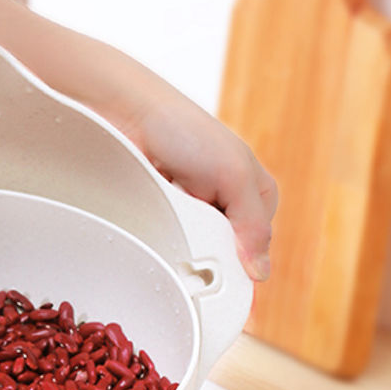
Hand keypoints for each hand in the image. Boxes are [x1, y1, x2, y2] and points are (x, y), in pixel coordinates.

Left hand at [0, 0, 277, 280]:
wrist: (131, 115)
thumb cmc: (185, 129)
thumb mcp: (235, 175)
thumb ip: (253, 224)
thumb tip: (260, 272)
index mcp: (258, 194)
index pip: (258, 246)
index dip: (241, 262)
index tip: (223, 274)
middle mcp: (231, 204)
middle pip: (229, 254)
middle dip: (213, 255)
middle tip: (197, 246)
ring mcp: (199, 210)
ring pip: (201, 252)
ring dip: (190, 248)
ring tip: (177, 231)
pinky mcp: (172, 214)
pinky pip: (177, 243)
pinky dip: (170, 241)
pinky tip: (164, 230)